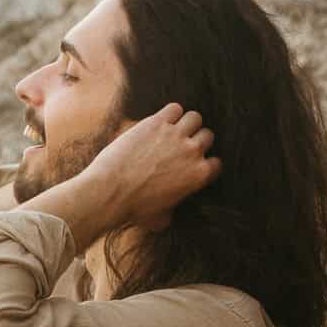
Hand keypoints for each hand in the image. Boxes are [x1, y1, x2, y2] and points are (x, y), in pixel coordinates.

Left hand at [24, 104, 218, 249]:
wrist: (111, 192)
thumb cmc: (134, 209)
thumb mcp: (160, 218)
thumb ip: (172, 210)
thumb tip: (169, 214)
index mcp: (198, 175)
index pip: (216, 163)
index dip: (205, 163)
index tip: (195, 163)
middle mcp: (192, 152)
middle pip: (207, 136)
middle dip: (196, 140)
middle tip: (181, 146)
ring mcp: (175, 135)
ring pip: (194, 117)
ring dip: (186, 123)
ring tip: (173, 130)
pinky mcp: (157, 122)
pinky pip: (174, 108)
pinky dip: (170, 113)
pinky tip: (160, 122)